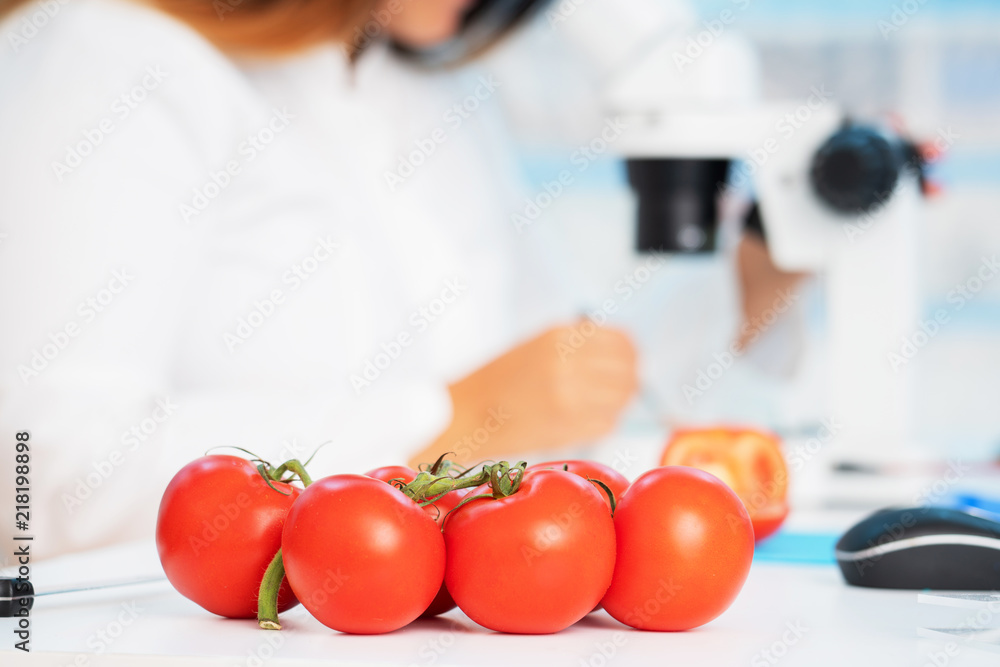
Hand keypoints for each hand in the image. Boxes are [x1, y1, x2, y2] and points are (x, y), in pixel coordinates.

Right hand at [409, 324, 638, 467]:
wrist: (465, 414)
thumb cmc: (498, 380)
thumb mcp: (537, 346)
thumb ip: (578, 346)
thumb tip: (621, 354)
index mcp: (560, 337)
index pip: (622, 341)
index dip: (629, 353)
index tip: (627, 361)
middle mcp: (568, 363)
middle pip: (627, 371)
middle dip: (628, 380)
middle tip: (618, 388)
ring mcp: (570, 397)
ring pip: (621, 399)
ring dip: (615, 403)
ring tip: (596, 406)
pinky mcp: (568, 428)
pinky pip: (607, 424)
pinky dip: (602, 423)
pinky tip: (582, 420)